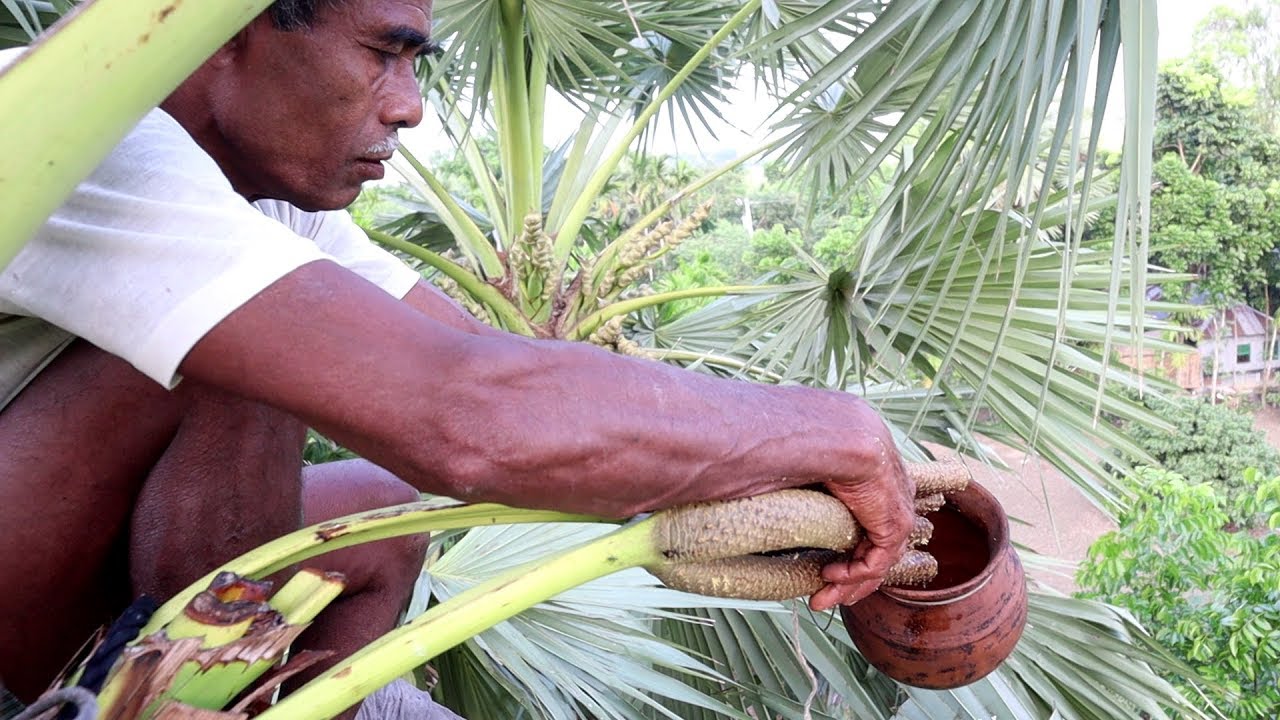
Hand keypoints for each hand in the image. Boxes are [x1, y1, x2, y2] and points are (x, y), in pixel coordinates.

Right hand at [809, 418, 914, 611]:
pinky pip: (879, 558)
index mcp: (869, 452)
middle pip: (876, 531)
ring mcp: (896, 498)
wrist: (832, 434)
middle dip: (850, 567)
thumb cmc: (799, 432)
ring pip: (879, 551)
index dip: (845, 532)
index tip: (821, 550)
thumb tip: (765, 473)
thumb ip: (797, 467)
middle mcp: (889, 475)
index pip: (867, 502)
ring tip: (823, 595)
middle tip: (825, 588)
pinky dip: (855, 574)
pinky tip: (829, 576)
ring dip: (850, 579)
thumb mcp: (800, 450)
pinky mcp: (895, 519)